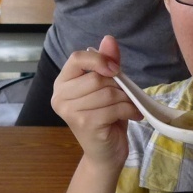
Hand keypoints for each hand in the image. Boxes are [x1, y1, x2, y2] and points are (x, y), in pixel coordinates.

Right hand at [51, 35, 140, 167]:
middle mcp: (59, 96)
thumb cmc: (105, 118)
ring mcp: (70, 112)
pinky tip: (133, 115)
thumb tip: (109, 38)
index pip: (76, 58)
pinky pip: (114, 108)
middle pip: (96, 78)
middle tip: (125, 96)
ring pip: (107, 93)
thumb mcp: (107, 87)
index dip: (99, 60)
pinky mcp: (84, 124)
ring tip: (129, 107)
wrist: (105, 154)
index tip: (116, 70)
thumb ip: (106, 63)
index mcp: (62, 83)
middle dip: (117, 86)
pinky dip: (129, 110)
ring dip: (125, 99)